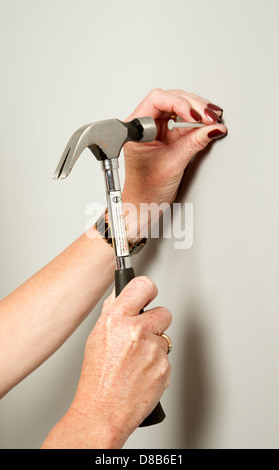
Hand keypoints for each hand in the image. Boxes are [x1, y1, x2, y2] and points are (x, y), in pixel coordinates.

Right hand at [66, 276, 171, 447]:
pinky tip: (142, 373)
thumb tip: (122, 295)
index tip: (149, 293)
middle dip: (156, 322)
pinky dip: (157, 365)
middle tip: (143, 334)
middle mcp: (136, 332)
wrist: (103, 412)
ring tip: (136, 362)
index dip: (149, 289)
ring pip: (165, 338)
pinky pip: (166, 358)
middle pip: (163, 312)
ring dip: (155, 347)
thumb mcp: (97, 338)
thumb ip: (113, 314)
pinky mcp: (164, 367)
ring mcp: (152, 350)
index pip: (142, 286)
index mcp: (115, 320)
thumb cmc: (96, 379)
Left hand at [122, 88, 226, 236]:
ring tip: (213, 119)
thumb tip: (212, 129)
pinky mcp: (168, 135)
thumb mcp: (173, 164)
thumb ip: (193, 143)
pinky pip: (185, 121)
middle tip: (210, 117)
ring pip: (179, 108)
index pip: (158, 100)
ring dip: (198, 111)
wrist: (145, 204)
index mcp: (136, 128)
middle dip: (193, 106)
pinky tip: (209, 124)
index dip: (179, 103)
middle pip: (171, 99)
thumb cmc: (146, 189)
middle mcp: (145, 125)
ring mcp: (157, 129)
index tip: (195, 115)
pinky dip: (199, 122)